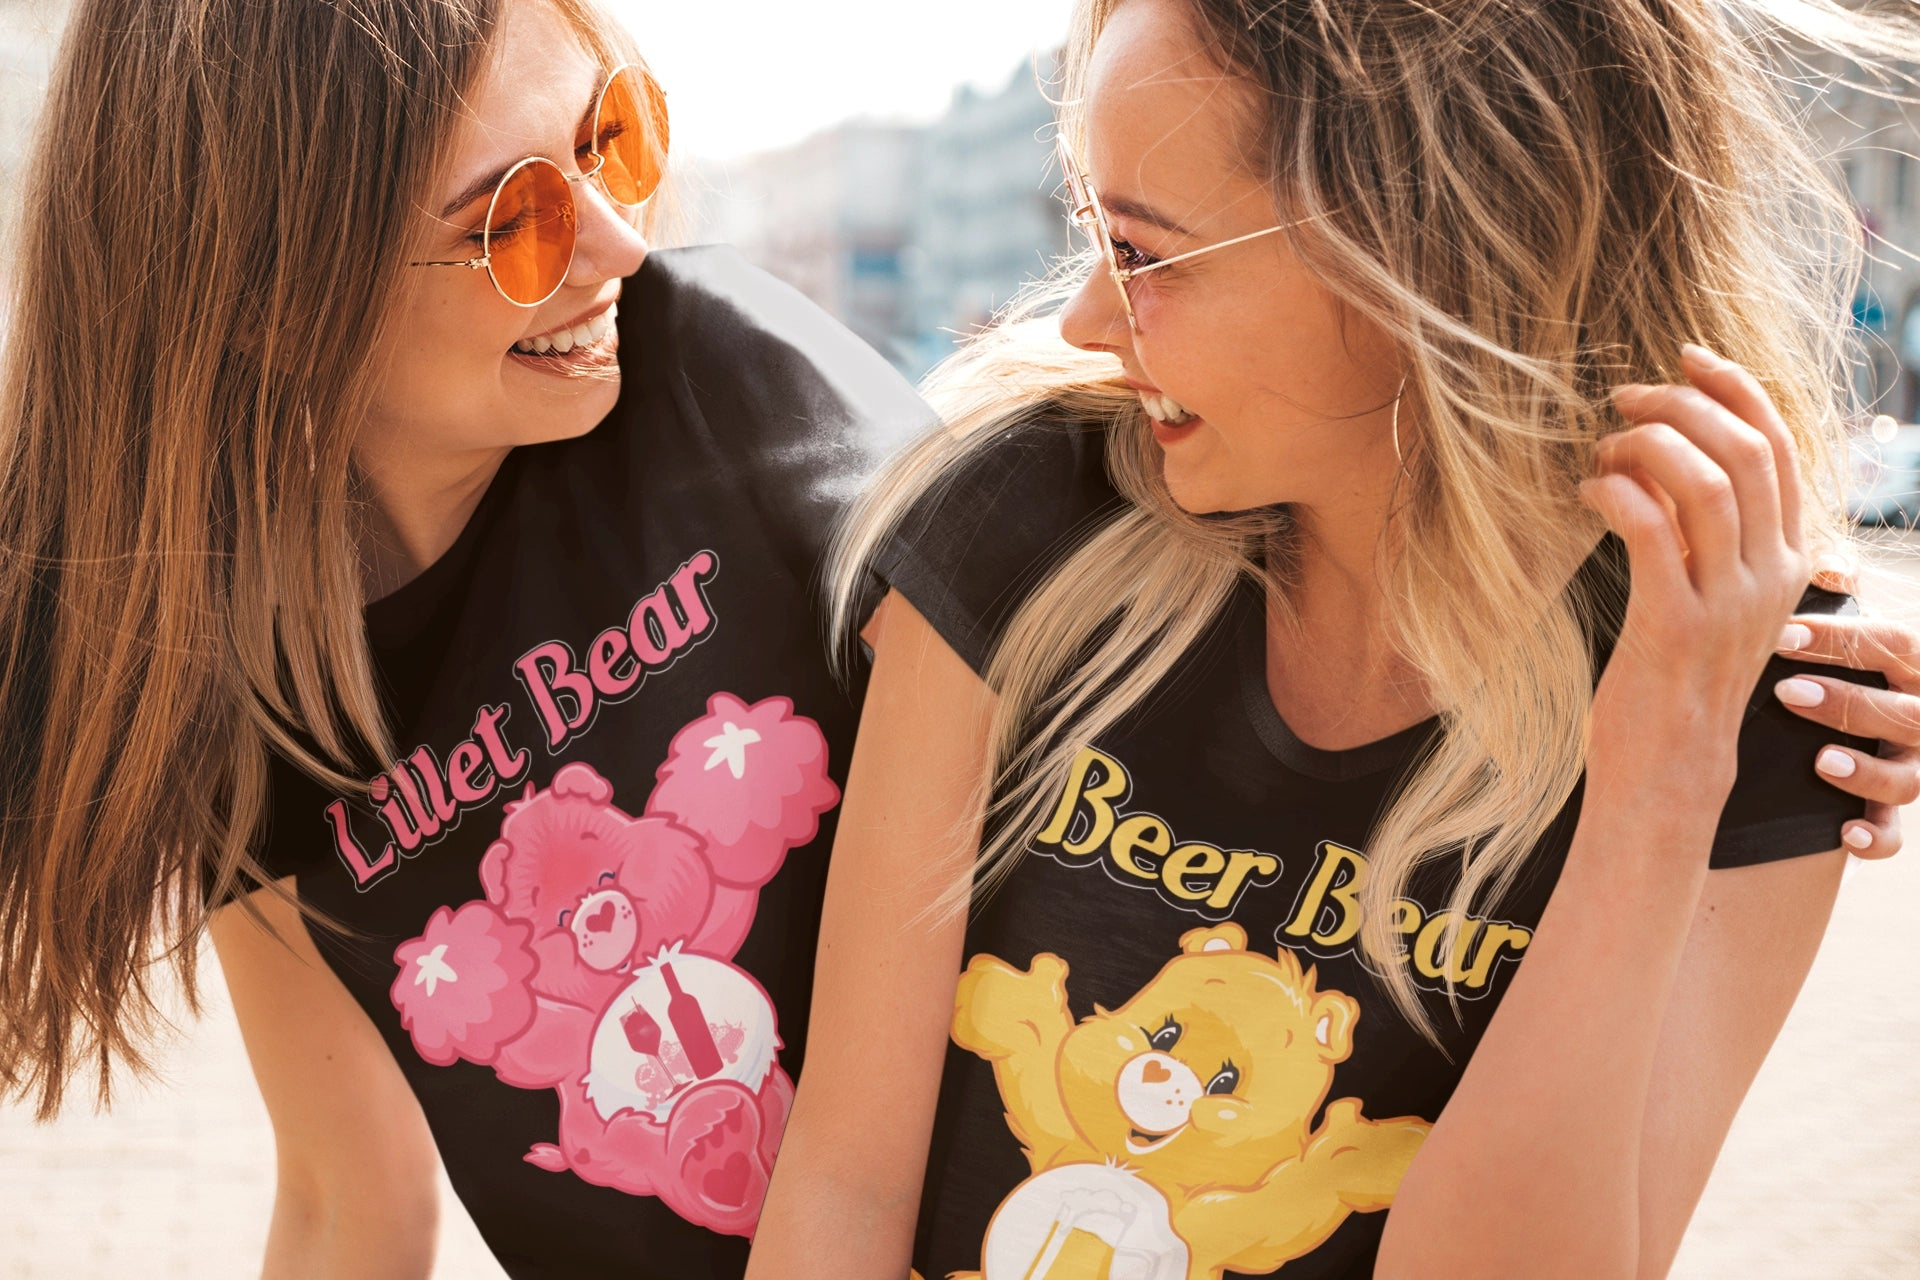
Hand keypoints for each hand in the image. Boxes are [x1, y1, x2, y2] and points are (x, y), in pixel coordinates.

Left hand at [1580, 345, 1811, 788]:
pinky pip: (1651, 531)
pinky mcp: (1675, 626)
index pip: (1780, 446)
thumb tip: (1668, 456)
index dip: (1735, 388)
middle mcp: (1772, 575)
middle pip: (1746, 449)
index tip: (1686, 357)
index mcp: (1790, 560)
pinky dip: (1616, 493)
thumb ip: (1708, 533)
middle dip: (1682, 403)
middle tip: (1625, 396)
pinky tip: (1587, 493)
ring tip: (1603, 446)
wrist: (1670, 768)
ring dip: (1646, 443)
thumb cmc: (1676, 678)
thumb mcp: (1713, 596)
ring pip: (1705, 481)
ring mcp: (1729, 602)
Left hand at [1773, 569, 1919, 858]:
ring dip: (1866, 771)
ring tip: (1820, 762)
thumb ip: (1836, 598)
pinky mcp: (1887, 812)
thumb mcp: (1843, 628)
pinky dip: (1875, 839)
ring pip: (1908, 778)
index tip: (1783, 634)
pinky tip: (1845, 834)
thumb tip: (1829, 567)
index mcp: (1910, 666)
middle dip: (1847, 703)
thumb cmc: (1838, 663)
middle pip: (1904, 712)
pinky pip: (1894, 836)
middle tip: (1786, 692)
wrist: (1844, 721)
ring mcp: (1910, 766)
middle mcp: (1919, 717)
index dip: (1841, 640)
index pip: (1890, 644)